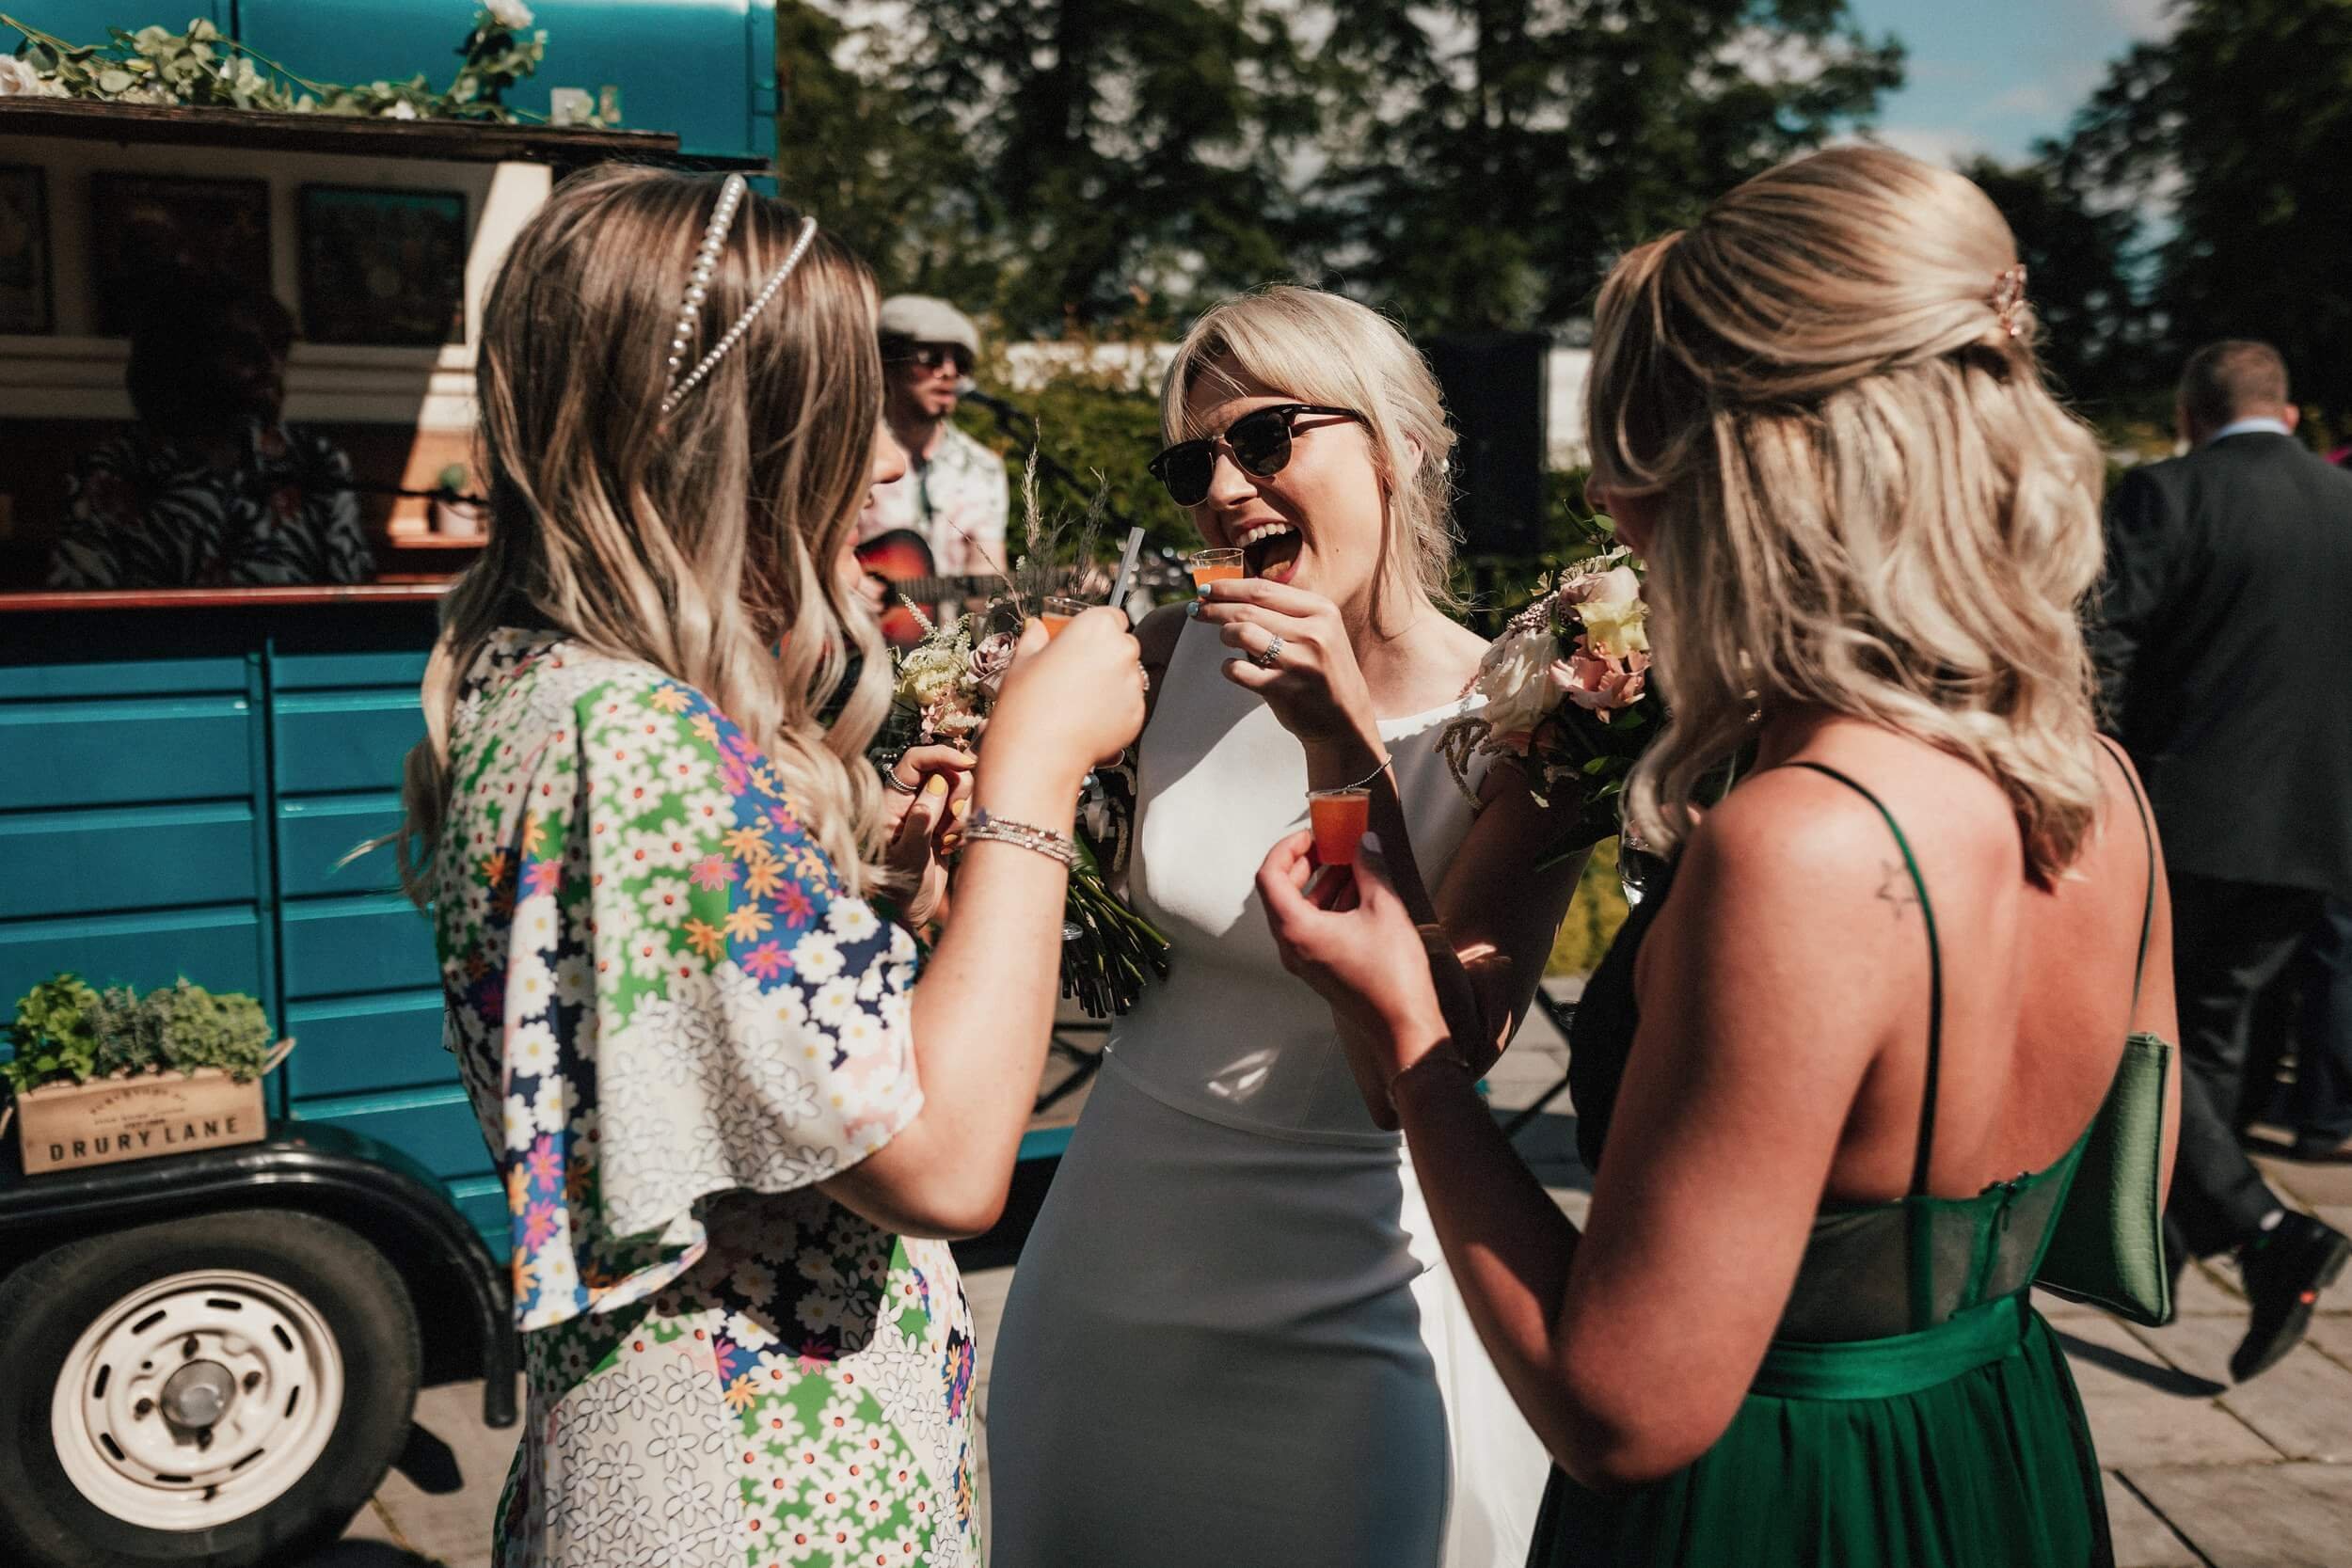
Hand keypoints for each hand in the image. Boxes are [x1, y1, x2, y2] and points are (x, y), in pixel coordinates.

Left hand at [881, 744, 976, 922]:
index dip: (941, 754)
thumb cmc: (899, 890)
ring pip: (959, 792)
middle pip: (944, 771)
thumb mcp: (909, 857)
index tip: (966, 763)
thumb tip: (937, 784)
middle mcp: (911, 803)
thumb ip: (922, 820)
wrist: (908, 917)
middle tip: (952, 818)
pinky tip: (951, 848)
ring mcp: (930, 815)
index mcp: (894, 803)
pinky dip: (965, 827)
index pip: (916, 760)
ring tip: (948, 841)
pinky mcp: (945, 829)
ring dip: (962, 812)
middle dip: (958, 789)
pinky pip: (966, 814)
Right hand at [988, 609, 1147, 780]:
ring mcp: (1133, 683)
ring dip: (1111, 683)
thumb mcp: (1022, 660)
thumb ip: (1036, 637)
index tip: (1084, 642)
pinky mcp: (1138, 713)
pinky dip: (1115, 710)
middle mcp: (1122, 650)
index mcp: (1096, 627)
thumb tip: (1038, 629)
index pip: (1112, 616)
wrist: (1037, 753)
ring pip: (1128, 676)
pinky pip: (1129, 704)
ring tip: (1079, 701)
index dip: (1097, 630)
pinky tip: (1088, 718)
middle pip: (1123, 645)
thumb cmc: (1026, 704)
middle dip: (1106, 657)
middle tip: (1077, 675)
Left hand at [1192, 580, 1378, 751]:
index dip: (1229, 587)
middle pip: (1248, 609)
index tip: (1208, 589)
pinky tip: (1232, 667)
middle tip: (1197, 609)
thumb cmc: (1323, 670)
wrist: (1345, 720)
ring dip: (1224, 634)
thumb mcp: (1320, 631)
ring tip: (1224, 639)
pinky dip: (1229, 667)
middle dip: (1215, 608)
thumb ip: (1286, 611)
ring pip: (1242, 633)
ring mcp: (1299, 662)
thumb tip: (1235, 591)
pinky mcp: (1283, 689)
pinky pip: (1239, 670)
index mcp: (1322, 611)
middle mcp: (1313, 633)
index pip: (1264, 589)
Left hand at [1257, 830, 1456, 1122]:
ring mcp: (1303, 960)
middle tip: (1330, 843)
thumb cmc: (1393, 972)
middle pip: (1280, 892)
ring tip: (1350, 862)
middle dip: (1304, 862)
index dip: (1287, 848)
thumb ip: (1370, 868)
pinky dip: (1328, 905)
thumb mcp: (1385, 909)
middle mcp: (1290, 946)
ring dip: (1319, 883)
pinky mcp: (1319, 969)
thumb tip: (1365, 840)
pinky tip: (1359, 891)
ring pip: (1297, 910)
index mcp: (1296, 929)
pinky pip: (1312, 928)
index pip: (1269, 876)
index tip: (1313, 833)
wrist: (1404, 1027)